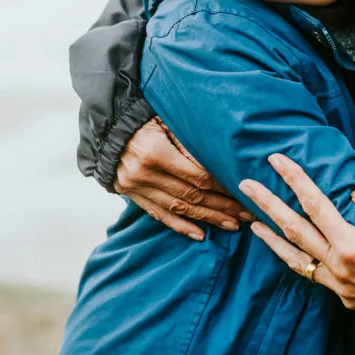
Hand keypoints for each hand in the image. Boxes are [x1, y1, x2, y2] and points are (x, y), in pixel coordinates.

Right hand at [115, 117, 250, 240]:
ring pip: (178, 209)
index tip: (243, 191)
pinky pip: (159, 215)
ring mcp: (136, 187)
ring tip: (232, 225)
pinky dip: (180, 226)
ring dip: (207, 218)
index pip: (197, 176)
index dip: (222, 186)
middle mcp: (144, 174)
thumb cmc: (143, 119)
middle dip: (222, 206)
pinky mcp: (132, 195)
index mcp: (155, 153)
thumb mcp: (166, 120)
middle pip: (191, 196)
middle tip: (247, 214)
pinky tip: (200, 234)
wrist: (107, 128)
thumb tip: (220, 161)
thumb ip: (190, 141)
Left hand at [240, 154, 354, 318]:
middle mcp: (339, 266)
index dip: (294, 180)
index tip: (277, 161)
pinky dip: (293, 259)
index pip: (315, 204)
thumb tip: (353, 194)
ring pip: (296, 257)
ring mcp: (339, 284)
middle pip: (295, 229)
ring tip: (250, 221)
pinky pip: (311, 274)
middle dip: (267, 204)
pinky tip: (283, 248)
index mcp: (353, 244)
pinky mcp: (343, 296)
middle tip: (246, 184)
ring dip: (271, 237)